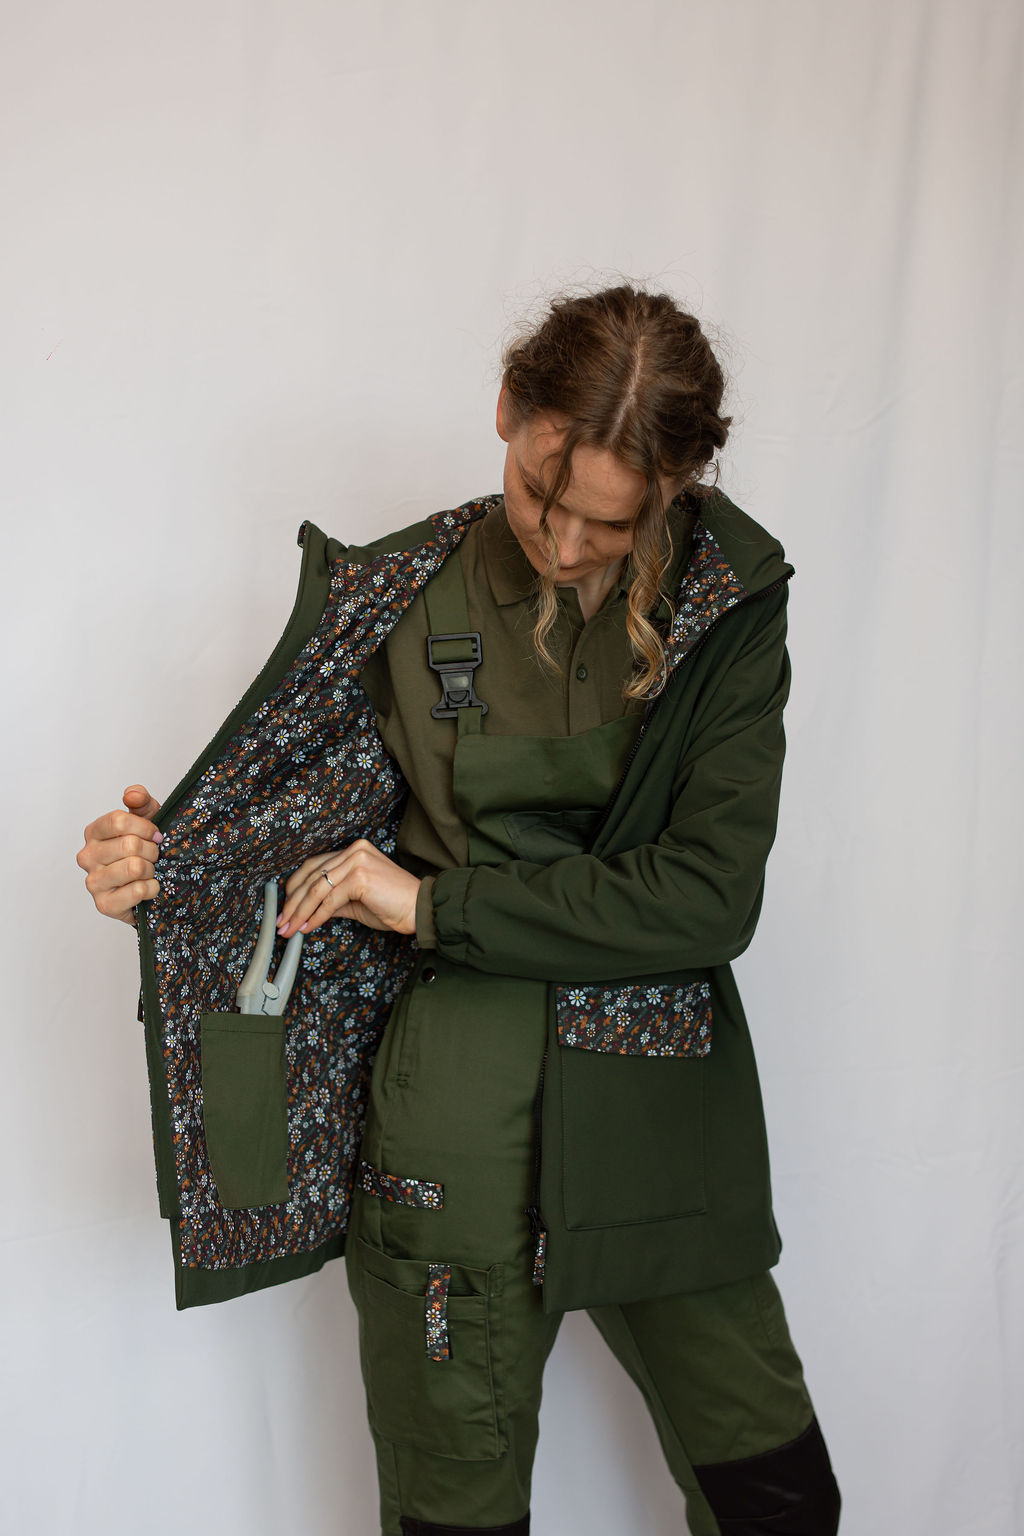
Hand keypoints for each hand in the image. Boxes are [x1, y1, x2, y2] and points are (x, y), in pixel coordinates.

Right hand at [77, 784, 162, 926]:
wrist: (148, 887)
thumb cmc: (144, 850)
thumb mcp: (147, 820)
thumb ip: (141, 801)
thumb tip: (132, 794)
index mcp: (94, 832)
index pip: (119, 821)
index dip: (145, 827)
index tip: (155, 835)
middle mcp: (87, 856)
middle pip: (130, 845)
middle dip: (152, 851)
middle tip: (154, 857)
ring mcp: (93, 882)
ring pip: (134, 867)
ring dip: (151, 870)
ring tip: (149, 872)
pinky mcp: (104, 904)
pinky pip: (138, 891)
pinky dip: (152, 888)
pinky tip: (148, 888)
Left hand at [277, 840, 419, 936]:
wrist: (420, 910)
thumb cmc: (393, 906)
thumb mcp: (356, 901)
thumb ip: (332, 900)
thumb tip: (307, 911)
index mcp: (354, 850)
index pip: (314, 866)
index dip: (295, 888)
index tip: (285, 908)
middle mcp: (354, 850)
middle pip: (311, 875)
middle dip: (292, 902)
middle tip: (281, 922)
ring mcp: (357, 861)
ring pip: (317, 888)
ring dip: (299, 911)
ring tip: (290, 928)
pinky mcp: (360, 876)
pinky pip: (329, 899)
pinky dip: (316, 916)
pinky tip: (308, 927)